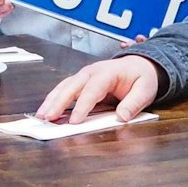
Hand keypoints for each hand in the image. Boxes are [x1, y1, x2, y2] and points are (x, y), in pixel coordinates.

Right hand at [36, 55, 160, 125]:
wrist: (139, 65)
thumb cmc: (141, 77)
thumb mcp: (146, 90)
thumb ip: (134, 103)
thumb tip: (121, 117)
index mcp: (108, 72)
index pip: (93, 89)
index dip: (83, 105)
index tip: (75, 121)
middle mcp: (92, 72)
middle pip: (72, 86)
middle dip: (59, 102)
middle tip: (49, 118)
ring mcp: (83, 76)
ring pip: (63, 87)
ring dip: (51, 101)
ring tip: (42, 116)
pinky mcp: (79, 82)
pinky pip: (63, 90)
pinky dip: (53, 100)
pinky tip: (46, 111)